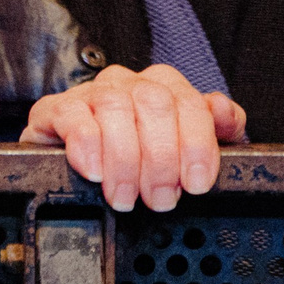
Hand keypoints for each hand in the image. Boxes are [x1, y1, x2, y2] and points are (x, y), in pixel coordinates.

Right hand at [20, 63, 247, 210]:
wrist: (73, 162)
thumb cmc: (136, 158)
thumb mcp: (183, 149)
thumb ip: (215, 129)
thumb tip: (226, 113)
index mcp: (164, 87)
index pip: (190, 103)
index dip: (197, 145)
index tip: (196, 184)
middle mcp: (129, 83)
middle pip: (154, 103)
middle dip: (161, 158)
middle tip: (160, 199)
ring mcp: (91, 93)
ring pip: (114, 107)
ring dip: (124, 160)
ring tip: (125, 197)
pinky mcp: (56, 109)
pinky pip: (72, 115)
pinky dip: (86, 145)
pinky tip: (94, 171)